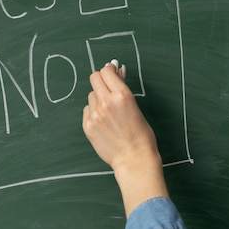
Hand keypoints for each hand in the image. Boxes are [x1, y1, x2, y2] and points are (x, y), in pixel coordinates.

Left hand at [82, 63, 167, 215]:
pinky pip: (87, 110)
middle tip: (108, 86)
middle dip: (101, 79)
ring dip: (98, 97)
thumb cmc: (141, 135)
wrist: (134, 159)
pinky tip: (104, 121)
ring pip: (91, 95)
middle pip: (94, 78)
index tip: (112, 72)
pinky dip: (93, 111)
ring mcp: (95, 114)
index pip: (107, 71)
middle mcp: (106, 102)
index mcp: (122, 95)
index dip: (109, 70)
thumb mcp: (135, 106)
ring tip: (109, 110)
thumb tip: (117, 73)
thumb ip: (122, 89)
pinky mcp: (88, 125)